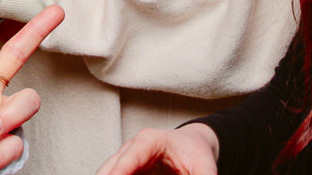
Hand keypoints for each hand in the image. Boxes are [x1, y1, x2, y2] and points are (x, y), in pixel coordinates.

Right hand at [93, 125, 220, 174]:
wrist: (191, 146)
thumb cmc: (195, 151)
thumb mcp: (204, 163)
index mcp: (149, 140)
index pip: (131, 156)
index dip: (120, 171)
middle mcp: (131, 150)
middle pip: (110, 168)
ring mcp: (126, 162)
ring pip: (107, 174)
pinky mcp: (128, 173)